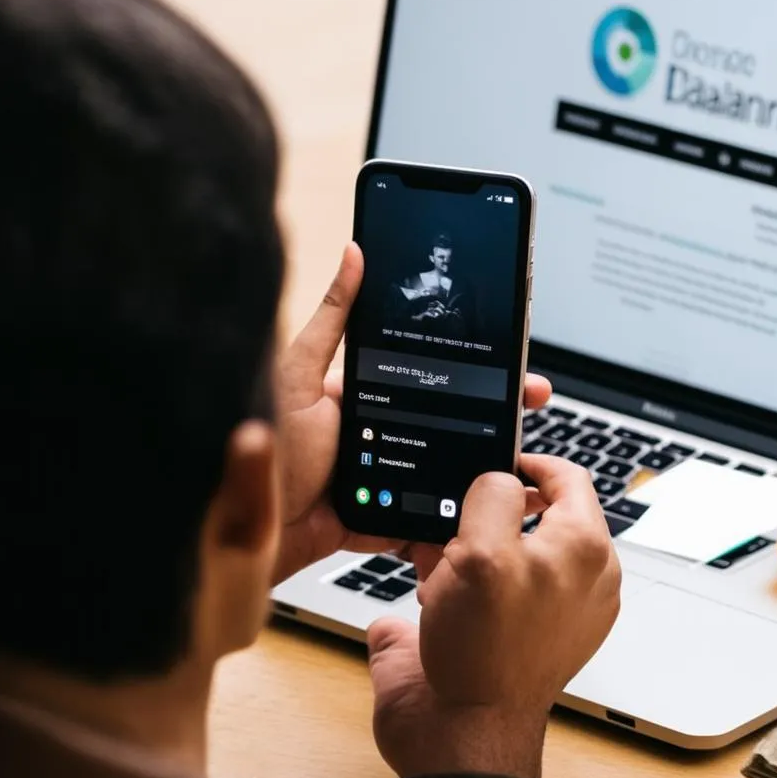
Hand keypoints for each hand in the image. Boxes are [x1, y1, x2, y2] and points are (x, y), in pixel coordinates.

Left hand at [272, 243, 551, 582]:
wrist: (247, 525)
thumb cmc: (261, 444)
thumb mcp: (299, 374)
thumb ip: (332, 319)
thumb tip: (354, 252)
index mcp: (363, 393)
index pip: (426, 371)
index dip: (468, 362)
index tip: (508, 352)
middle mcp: (378, 432)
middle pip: (446, 416)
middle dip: (492, 407)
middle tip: (529, 396)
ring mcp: (383, 477)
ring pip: (445, 466)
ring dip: (481, 460)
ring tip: (520, 450)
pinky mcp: (382, 516)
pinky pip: (426, 516)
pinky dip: (455, 512)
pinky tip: (488, 500)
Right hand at [367, 455, 620, 777]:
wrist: (467, 735)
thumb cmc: (480, 655)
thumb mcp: (479, 551)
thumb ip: (493, 496)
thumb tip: (499, 480)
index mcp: (583, 548)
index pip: (567, 475)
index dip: (526, 462)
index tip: (494, 463)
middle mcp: (586, 577)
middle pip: (542, 511)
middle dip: (493, 512)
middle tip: (458, 523)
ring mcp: (568, 609)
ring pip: (523, 549)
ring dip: (480, 548)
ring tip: (444, 567)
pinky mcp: (543, 635)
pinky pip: (515, 587)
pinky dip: (482, 582)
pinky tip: (445, 598)